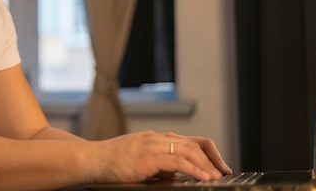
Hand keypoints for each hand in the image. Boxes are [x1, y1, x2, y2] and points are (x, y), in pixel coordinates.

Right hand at [90, 131, 231, 183]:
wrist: (92, 160)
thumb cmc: (110, 164)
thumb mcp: (139, 163)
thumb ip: (157, 166)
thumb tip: (175, 175)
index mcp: (154, 138)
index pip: (187, 141)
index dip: (206, 153)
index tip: (217, 166)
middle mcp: (156, 138)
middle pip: (193, 143)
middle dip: (212, 158)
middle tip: (223, 173)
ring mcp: (153, 144)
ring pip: (189, 150)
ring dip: (207, 165)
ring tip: (217, 177)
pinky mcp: (149, 156)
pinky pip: (179, 162)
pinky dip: (196, 170)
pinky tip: (205, 179)